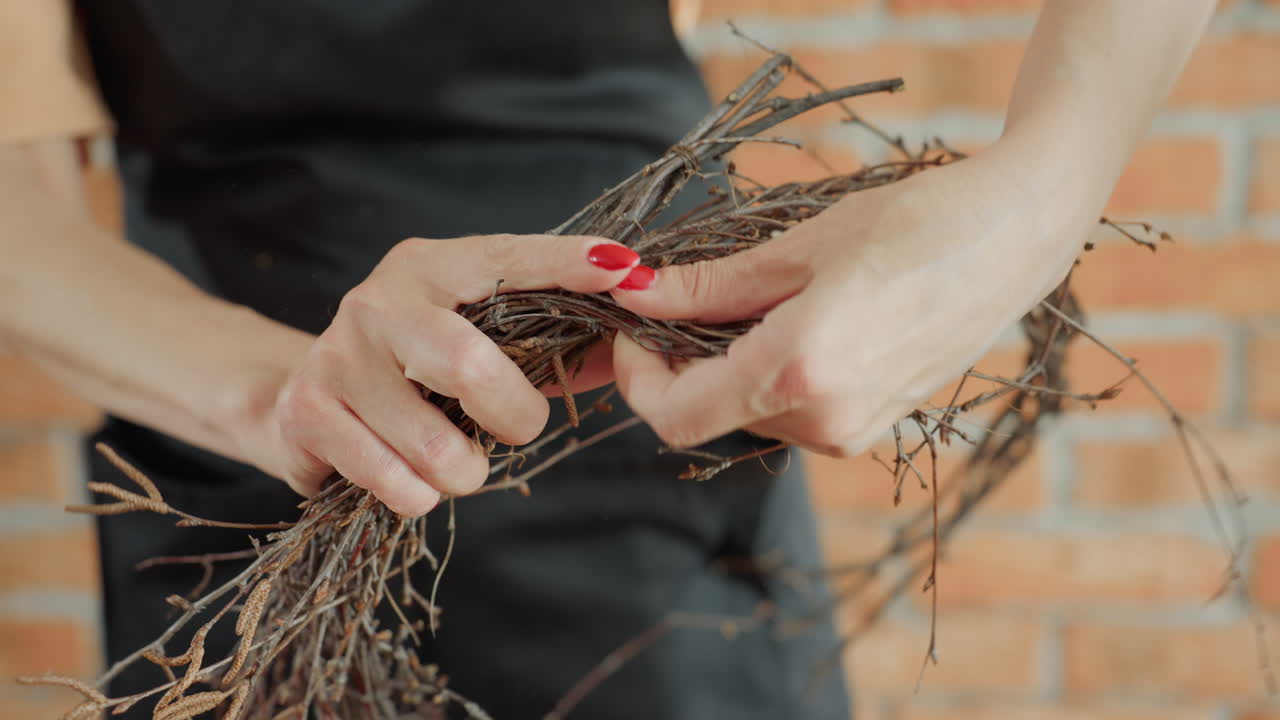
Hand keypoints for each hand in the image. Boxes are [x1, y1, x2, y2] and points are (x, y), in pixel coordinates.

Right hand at [244, 234, 644, 515]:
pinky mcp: (307, 414)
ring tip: (453, 460)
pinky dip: (419, 495)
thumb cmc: (416, 368)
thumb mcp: (479, 339)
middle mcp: (378, 301)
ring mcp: (336, 356)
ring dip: (464, 472)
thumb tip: (629, 343)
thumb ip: (551, 340)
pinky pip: (394, 482)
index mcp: (432, 268)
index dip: (568, 265)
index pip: (508, 260)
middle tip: (519, 430)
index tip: (626, 270)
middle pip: (469, 365)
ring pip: (436, 446)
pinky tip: (409, 478)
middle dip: (514, 417)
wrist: (298, 397)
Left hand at [610, 144, 1091, 455]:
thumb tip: (637, 295)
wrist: (1015, 238)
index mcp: (798, 374)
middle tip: (683, 296)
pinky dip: (770, 374)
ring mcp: (852, 433)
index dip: (637, 379)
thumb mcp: (798, 249)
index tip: (634, 327)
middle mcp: (824, 422)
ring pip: (750, 413)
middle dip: (682, 362)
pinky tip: (794, 318)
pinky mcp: (872, 426)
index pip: (677, 417)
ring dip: (729, 364)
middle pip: (711, 414)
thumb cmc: (914, 226)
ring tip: (757, 296)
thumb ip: (710, 287)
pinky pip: (794, 412)